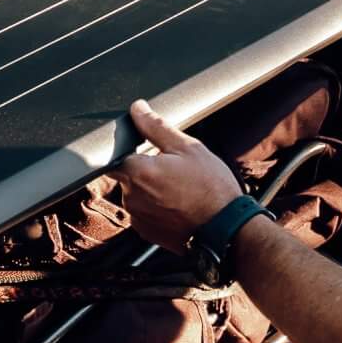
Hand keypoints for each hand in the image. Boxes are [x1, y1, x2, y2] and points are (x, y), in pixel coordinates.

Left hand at [116, 101, 244, 248]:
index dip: (130, 149)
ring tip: (180, 189)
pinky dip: (157, 207)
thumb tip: (138, 110)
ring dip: (151, 189)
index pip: (114, 154)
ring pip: (137, 194)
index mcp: (137, 172)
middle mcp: (131, 197)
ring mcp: (138, 217)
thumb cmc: (212, 189)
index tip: (145, 150)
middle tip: (174, 170)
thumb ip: (156, 127)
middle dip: (145, 169)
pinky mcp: (147, 232)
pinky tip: (179, 205)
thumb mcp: (188, 148)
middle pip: (127, 174)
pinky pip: (145, 212)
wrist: (227, 229)